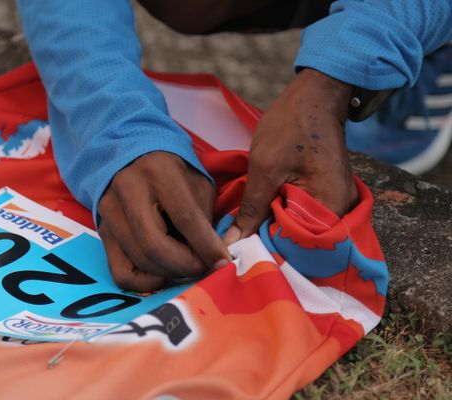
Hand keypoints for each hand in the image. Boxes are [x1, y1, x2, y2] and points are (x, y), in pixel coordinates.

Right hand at [98, 152, 230, 291]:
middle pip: (155, 245)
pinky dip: (145, 283)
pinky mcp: (102, 232)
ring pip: (140, 260)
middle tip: (203, 269)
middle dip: (186, 266)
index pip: (184, 217)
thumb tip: (215, 260)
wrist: (133, 160)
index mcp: (158, 172)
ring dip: (170, 274)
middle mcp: (127, 190)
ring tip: (187, 269)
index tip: (223, 263)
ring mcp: (110, 212)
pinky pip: (121, 273)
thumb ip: (205, 220)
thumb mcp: (197, 185)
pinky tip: (161, 275)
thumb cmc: (172, 174)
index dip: (206, 246)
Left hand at [224, 68, 357, 244]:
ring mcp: (336, 206)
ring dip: (277, 236)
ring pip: (302, 234)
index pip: (300, 249)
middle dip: (272, 248)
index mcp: (331, 207)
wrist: (315, 98)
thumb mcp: (264, 169)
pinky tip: (263, 224)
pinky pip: (305, 220)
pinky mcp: (327, 199)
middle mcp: (342, 213)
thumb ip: (251, 210)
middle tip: (240, 252)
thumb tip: (232, 244)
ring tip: (248, 241)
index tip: (242, 259)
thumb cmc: (291, 126)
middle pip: (303, 246)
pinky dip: (284, 223)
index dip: (270, 254)